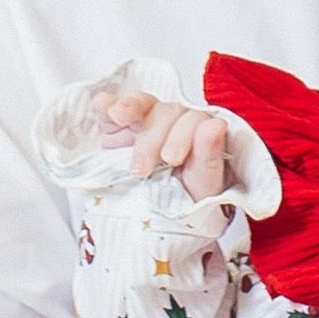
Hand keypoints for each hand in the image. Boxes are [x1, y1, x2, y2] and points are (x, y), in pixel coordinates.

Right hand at [101, 86, 231, 201]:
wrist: (160, 214)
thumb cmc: (188, 197)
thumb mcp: (202, 184)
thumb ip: (209, 155)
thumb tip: (215, 125)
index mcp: (200, 130)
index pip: (193, 120)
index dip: (180, 136)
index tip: (170, 159)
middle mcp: (175, 120)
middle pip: (165, 113)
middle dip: (150, 139)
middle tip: (140, 169)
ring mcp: (147, 120)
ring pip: (142, 103)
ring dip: (130, 107)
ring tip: (119, 115)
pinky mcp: (120, 126)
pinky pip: (114, 109)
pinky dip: (108, 105)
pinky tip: (103, 104)